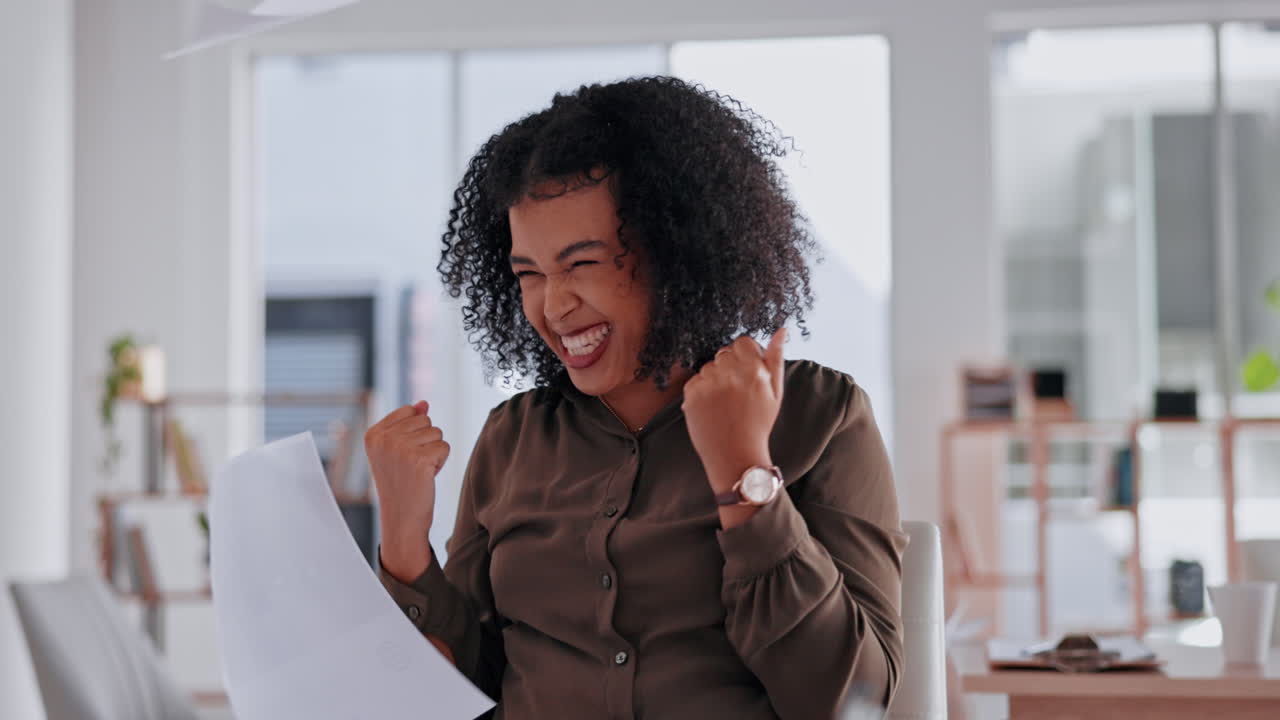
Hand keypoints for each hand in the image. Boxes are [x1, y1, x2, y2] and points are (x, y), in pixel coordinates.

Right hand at [366, 400, 450, 581]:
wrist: (401, 518)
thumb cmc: (401, 484)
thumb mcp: (398, 450)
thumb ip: (408, 423)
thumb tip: (424, 403)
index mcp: (372, 434)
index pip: (409, 411)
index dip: (414, 433)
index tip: (402, 456)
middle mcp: (383, 438)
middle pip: (425, 420)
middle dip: (425, 442)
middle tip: (412, 466)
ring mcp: (400, 448)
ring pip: (437, 433)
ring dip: (433, 453)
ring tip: (418, 471)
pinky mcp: (419, 459)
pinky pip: (445, 447)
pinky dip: (441, 463)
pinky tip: (426, 477)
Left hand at [682, 328, 786, 491]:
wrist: (736, 456)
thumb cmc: (758, 424)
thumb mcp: (775, 392)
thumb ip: (776, 358)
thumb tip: (782, 329)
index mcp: (754, 369)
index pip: (742, 342)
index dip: (745, 356)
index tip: (747, 374)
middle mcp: (730, 372)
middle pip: (724, 353)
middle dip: (730, 367)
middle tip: (737, 392)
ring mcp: (709, 383)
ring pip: (709, 366)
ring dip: (715, 379)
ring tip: (724, 403)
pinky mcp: (692, 394)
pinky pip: (695, 381)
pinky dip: (701, 392)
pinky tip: (712, 408)